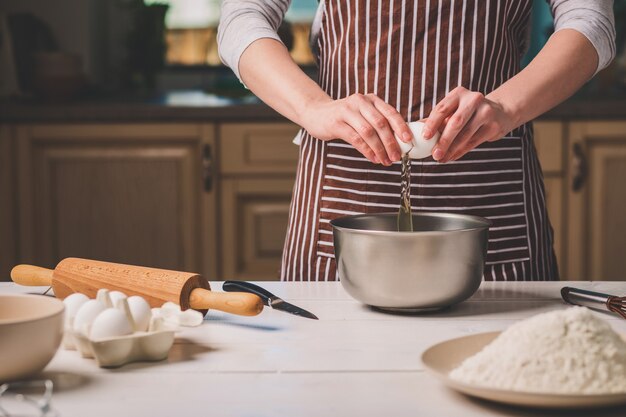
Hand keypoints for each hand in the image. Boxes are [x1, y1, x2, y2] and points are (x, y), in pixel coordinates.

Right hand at [298, 93, 412, 165]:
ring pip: (368, 132)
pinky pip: (355, 139)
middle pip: (380, 123)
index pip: (390, 112)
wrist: (316, 112)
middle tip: (397, 157)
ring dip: (379, 149)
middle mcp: (360, 102)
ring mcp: (347, 111)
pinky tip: (373, 158)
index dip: (401, 127)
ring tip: (385, 161)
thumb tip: (399, 140)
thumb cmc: (344, 116)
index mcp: (370, 99)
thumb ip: (378, 121)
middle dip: (391, 142)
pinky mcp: (336, 123)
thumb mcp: (362, 113)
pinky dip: (367, 150)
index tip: (408, 140)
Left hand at [423, 86, 517, 162]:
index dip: (432, 123)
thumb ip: (435, 119)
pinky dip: (460, 151)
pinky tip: (451, 157)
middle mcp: (473, 99)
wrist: (499, 112)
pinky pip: (473, 142)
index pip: (442, 109)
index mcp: (459, 93)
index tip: (424, 137)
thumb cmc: (467, 112)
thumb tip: (412, 130)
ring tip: (441, 158)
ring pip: (465, 134)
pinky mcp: (493, 126)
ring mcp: (486, 112)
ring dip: (451, 149)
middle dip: (443, 140)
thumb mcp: (453, 110)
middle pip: (455, 122)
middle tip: (434, 154)